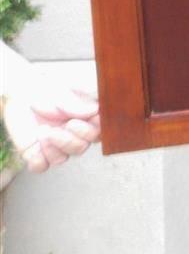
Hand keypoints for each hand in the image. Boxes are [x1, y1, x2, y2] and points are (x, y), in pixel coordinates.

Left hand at [2, 43, 100, 173]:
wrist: (23, 92)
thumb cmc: (50, 87)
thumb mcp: (67, 88)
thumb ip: (81, 100)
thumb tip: (94, 111)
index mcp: (86, 120)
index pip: (100, 130)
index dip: (98, 128)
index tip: (92, 118)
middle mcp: (71, 135)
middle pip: (82, 146)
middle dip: (76, 137)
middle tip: (69, 124)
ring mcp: (53, 145)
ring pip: (63, 158)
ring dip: (57, 146)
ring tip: (46, 130)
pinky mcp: (35, 152)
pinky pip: (40, 166)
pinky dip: (39, 158)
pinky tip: (38, 141)